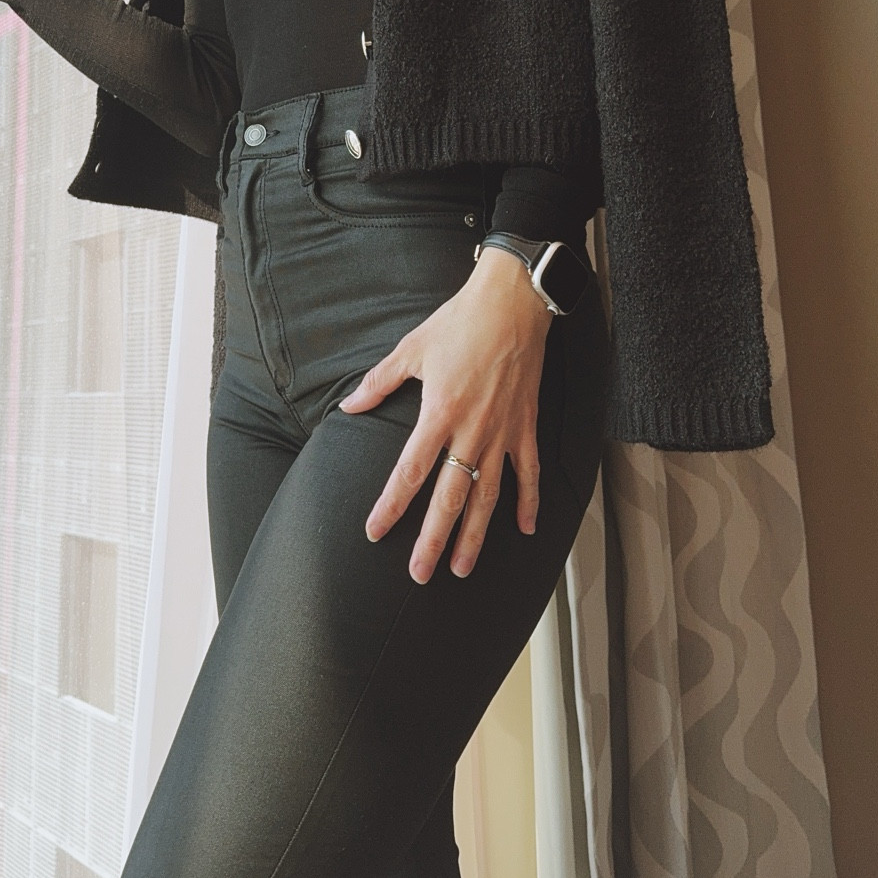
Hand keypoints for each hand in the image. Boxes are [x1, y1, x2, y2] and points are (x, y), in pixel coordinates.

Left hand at [340, 246, 553, 582]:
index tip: (375, 532)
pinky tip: (525, 530)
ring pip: (488, 496)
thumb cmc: (460, 323)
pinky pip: (528, 473)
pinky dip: (528, 502)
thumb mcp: (411, 349)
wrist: (513, 303)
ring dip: (476, 535)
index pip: (410, 472)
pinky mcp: (525, 426)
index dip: (391, 505)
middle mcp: (472, 431)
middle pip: (450, 497)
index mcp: (439, 413)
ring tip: (463, 567)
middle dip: (433, 539)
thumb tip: (349, 406)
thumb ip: (378, 383)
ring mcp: (503, 432)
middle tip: (421, 574)